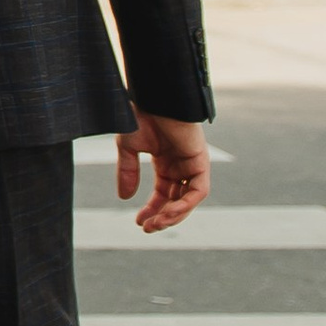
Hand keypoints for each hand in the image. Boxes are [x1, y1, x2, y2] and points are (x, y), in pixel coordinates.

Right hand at [116, 109, 209, 233]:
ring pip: (188, 200)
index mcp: (166, 163)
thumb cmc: (140, 115)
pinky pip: (198, 191)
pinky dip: (185, 204)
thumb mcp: (128, 148)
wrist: (152, 97)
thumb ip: (127, 172)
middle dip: (163, 217)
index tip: (139, 222)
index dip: (152, 210)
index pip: (163, 194)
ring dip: (174, 215)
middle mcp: (181, 166)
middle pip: (176, 201)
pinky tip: (169, 212)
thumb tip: (124, 198)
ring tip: (157, 224)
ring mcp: (192, 164)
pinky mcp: (201, 161)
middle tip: (148, 228)